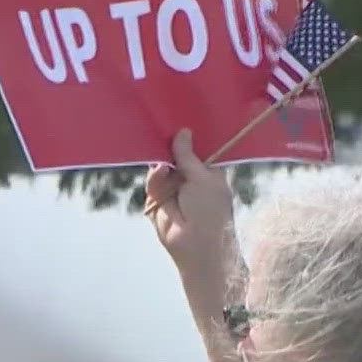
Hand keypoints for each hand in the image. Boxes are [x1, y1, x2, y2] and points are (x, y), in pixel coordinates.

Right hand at [144, 128, 235, 274]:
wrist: (196, 245)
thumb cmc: (210, 210)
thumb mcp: (202, 178)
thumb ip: (188, 155)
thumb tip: (182, 131)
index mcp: (208, 171)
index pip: (196, 148)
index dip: (188, 136)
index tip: (179, 116)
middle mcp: (190, 177)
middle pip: (175, 154)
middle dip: (169, 143)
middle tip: (161, 123)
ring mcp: (173, 188)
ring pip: (161, 165)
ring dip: (160, 158)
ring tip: (160, 151)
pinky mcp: (157, 199)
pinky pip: (152, 180)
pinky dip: (154, 175)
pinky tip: (158, 171)